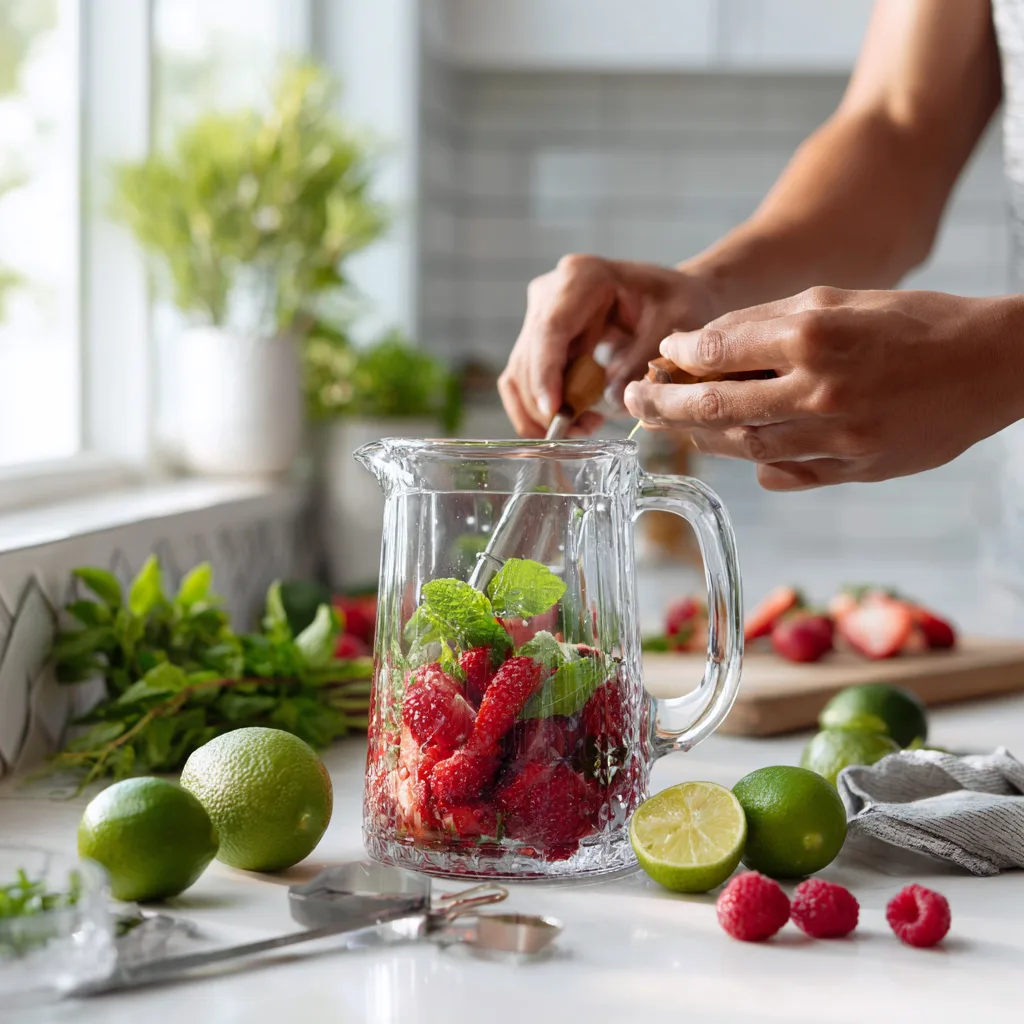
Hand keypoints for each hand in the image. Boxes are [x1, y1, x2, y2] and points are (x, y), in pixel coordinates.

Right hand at [499, 255, 720, 435]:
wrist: (673, 298)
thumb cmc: (678, 302)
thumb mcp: (673, 325)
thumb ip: (641, 360)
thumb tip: (607, 399)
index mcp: (583, 277)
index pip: (551, 330)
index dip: (546, 373)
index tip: (554, 411)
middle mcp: (551, 293)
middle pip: (528, 357)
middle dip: (544, 404)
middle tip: (576, 434)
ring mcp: (540, 318)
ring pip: (520, 375)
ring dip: (542, 412)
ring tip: (583, 429)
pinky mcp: (539, 342)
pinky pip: (527, 382)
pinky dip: (545, 409)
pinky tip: (576, 421)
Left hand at [623, 287, 1023, 489]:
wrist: (994, 365)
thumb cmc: (914, 323)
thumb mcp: (840, 299)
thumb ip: (768, 324)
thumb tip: (700, 348)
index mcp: (814, 336)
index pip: (718, 351)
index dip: (680, 355)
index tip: (665, 356)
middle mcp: (820, 392)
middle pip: (717, 408)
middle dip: (665, 406)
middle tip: (633, 403)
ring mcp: (838, 439)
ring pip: (745, 446)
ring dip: (702, 437)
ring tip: (678, 425)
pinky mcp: (855, 470)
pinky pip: (787, 475)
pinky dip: (757, 463)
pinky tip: (741, 450)